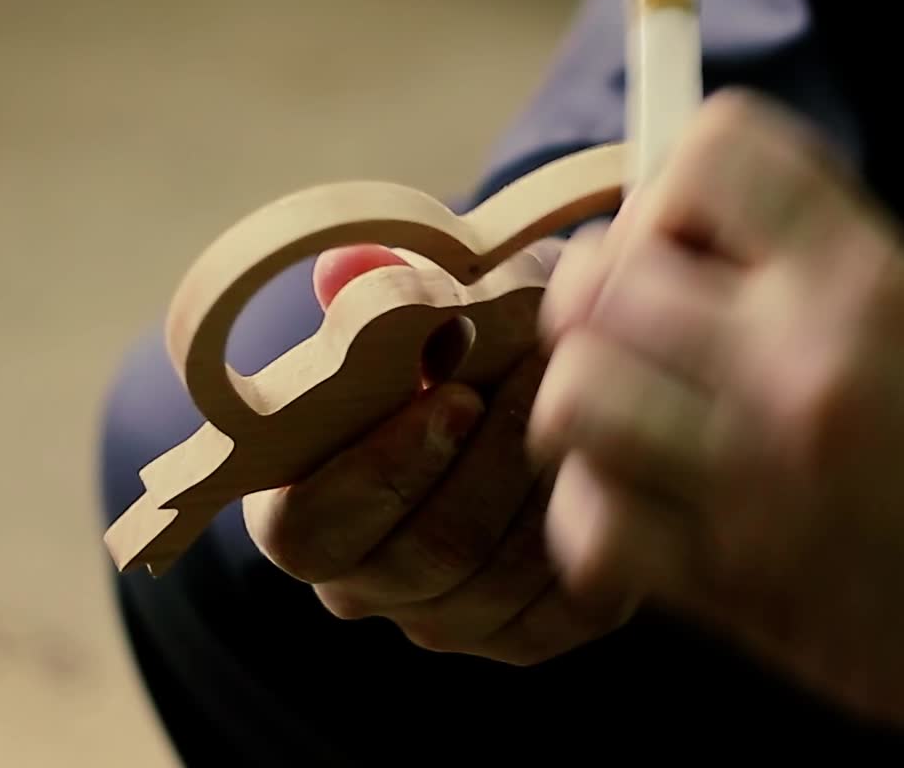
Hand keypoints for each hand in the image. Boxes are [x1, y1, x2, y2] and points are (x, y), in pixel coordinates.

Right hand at [243, 240, 635, 664]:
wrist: (524, 375)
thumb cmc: (454, 332)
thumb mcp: (416, 298)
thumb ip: (374, 289)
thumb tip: (345, 271)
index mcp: (301, 511)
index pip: (310, 529)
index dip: (382, 469)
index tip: (455, 397)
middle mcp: (362, 582)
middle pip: (423, 554)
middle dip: (492, 459)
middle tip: (546, 375)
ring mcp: (444, 618)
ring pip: (499, 576)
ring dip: (546, 476)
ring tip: (585, 396)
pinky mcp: (526, 632)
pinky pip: (563, 602)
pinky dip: (587, 522)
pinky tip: (602, 449)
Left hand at [530, 89, 903, 759]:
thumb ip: (824, 263)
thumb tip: (690, 234)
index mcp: (872, 289)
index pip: (714, 154)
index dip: (685, 180)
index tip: (696, 223)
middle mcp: (801, 376)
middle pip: (609, 279)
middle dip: (614, 282)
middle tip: (648, 312)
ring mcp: (760, 489)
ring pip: (576, 396)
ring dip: (593, 389)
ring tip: (635, 401)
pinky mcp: (740, 591)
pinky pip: (595, 528)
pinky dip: (595, 509)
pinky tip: (640, 498)